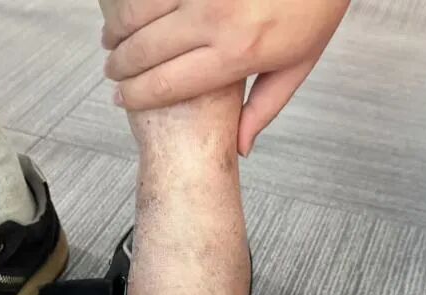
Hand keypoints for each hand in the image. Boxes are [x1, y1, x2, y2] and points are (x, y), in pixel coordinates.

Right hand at [100, 0, 349, 154]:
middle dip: (119, 67)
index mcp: (237, 54)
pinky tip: (127, 13)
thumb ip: (263, 109)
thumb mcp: (296, 66)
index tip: (120, 100)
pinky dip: (133, 4)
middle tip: (111, 74)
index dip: (135, 96)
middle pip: (145, 52)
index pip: (167, 84)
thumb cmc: (315, 9)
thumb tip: (240, 150)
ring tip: (110, 42)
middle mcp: (216, 19)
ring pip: (139, 13)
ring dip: (117, 31)